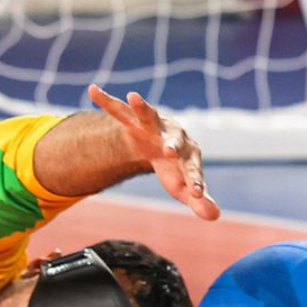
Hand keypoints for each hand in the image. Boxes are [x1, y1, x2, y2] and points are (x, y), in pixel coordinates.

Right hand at [87, 85, 219, 220]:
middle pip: (174, 137)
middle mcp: (172, 134)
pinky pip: (117, 109)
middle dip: (172, 143)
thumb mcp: (183, 186)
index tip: (196, 194)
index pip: (192, 167)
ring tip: (133, 97)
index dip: (194, 180)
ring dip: (141, 106)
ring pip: (148, 114)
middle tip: (169, 151)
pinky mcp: (132, 119)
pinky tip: (92, 90)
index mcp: (188, 153)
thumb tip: (214, 216)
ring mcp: (152, 125)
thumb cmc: (174, 167)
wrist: (158, 144)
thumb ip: (199, 200)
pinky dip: (105, 100)